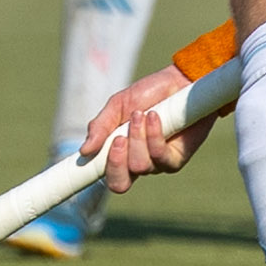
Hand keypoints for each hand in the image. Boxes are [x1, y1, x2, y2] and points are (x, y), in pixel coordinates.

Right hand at [79, 58, 216, 190]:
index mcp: (120, 154)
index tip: (87, 157)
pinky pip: (159, 156)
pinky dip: (153, 136)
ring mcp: (158, 163)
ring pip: (139, 166)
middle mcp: (138, 163)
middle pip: (119, 184)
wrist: (181, 82)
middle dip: (115, 161)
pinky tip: (154, 117)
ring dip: (137, 138)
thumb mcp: (118, 105)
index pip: (104, 176)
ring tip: (141, 115)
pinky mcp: (176, 158)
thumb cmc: (149, 94)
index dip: (92, 175)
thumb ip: (101, 127)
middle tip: (118, 138)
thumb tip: (85, 151)